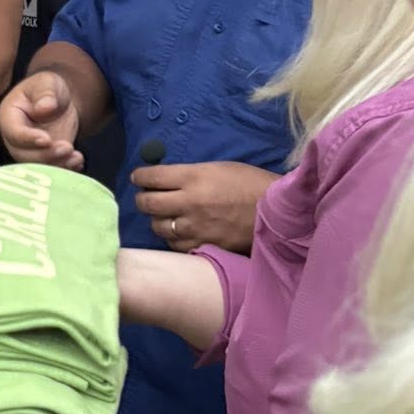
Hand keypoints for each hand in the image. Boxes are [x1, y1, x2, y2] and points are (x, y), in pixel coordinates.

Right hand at [0, 71, 81, 168]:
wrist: (58, 103)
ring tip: (76, 157)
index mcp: (9, 117)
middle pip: (24, 154)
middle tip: (67, 148)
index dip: (28, 138)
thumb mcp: (47, 84)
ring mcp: (28, 152)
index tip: (46, 139)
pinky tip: (78, 161)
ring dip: (57, 165)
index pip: (14, 132)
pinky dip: (65, 169)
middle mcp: (14, 139)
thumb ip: (45, 94)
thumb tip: (43, 109)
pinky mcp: (43, 160)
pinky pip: (51, 170)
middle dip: (45, 155)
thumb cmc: (48, 89)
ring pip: (37, 167)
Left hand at [131, 161, 275, 252]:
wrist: (276, 212)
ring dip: (158, 219)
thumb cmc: (250, 184)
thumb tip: (165, 179)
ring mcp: (194, 227)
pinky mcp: (202, 245)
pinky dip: (173, 237)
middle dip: (142, 198)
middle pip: (147, 203)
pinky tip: (180, 231)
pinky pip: (174, 244)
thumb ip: (190, 175)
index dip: (139, 176)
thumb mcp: (219, 168)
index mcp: (193, 177)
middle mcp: (188, 202)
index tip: (138, 178)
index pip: (151, 177)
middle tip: (146, 197)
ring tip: (165, 215)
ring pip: (158, 226)